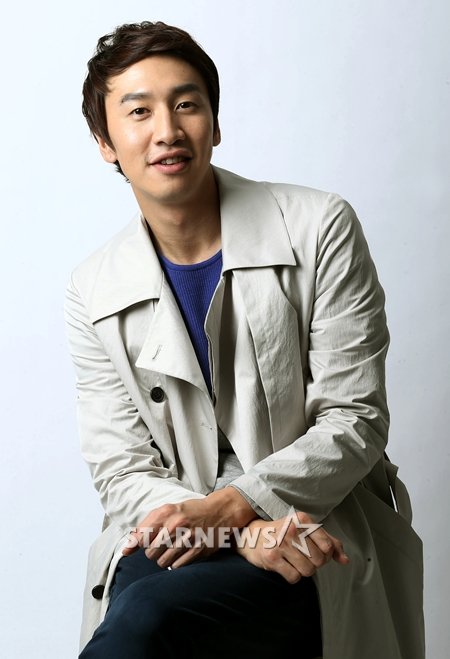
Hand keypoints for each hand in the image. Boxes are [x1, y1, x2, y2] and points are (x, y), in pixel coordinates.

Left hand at [122, 488, 256, 568]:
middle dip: (154, 552)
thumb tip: (126, 550)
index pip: (141, 537)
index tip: (138, 547)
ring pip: (163, 562)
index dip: (138, 545)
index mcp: (166, 512)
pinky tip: (184, 553)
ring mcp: (188, 537)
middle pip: (151, 552)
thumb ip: (145, 528)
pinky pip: (177, 567)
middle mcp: (176, 524)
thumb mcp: (168, 512)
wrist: (220, 511)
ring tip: (174, 549)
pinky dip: (177, 563)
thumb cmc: (190, 512)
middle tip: (164, 545)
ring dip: (166, 559)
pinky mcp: (198, 550)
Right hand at [235, 511, 348, 582]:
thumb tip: (345, 560)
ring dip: (303, 570)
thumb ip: (328, 542)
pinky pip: (294, 577)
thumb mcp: (306, 530)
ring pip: (308, 570)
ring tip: (294, 561)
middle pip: (319, 560)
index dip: (326, 554)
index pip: (328, 546)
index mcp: (303, 520)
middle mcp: (292, 529)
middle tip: (303, 557)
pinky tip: (285, 566)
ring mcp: (281, 544)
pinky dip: (292, 576)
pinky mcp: (271, 558)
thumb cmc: (284, 533)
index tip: (316, 552)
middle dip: (314, 564)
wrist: (252, 535)